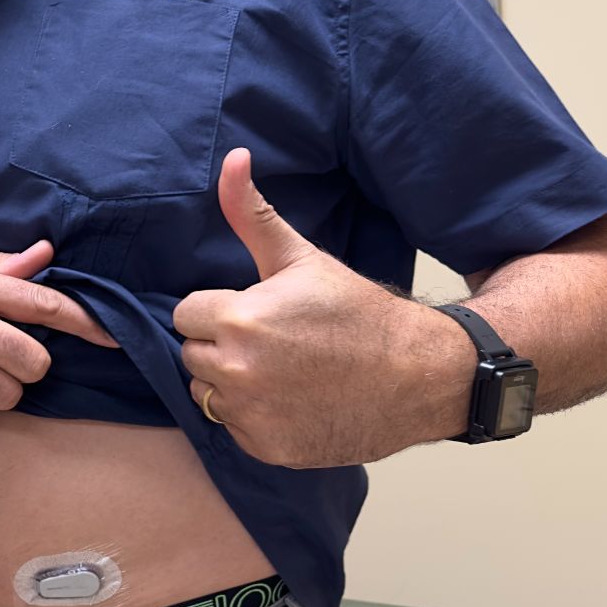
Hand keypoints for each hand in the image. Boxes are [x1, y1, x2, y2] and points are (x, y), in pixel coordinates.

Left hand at [174, 148, 473, 466]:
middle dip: (222, 345)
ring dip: (231, 383)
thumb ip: (252, 214)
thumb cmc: (359, 313)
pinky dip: (254, 419)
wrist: (421, 375)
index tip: (259, 312)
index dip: (220, 310)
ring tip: (282, 371)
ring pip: (206, 393)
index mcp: (239, 320)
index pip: (186, 314)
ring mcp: (252, 415)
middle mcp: (238, 371)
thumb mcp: (302, 259)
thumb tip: (232, 158)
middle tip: (275, 342)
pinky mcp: (266, 448)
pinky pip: (233, 428)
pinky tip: (292, 402)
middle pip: (191, 354)